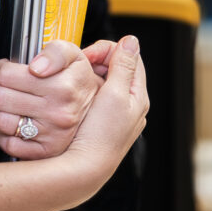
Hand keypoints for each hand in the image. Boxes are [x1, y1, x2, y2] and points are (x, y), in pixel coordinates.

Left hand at [0, 39, 113, 159]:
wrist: (100, 112)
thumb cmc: (79, 81)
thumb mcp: (74, 56)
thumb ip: (55, 52)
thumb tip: (36, 67)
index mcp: (63, 87)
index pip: (6, 75)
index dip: (2, 69)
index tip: (9, 70)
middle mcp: (58, 113)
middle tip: (10, 86)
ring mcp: (51, 136)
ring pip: (0, 120)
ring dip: (2, 111)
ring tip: (14, 104)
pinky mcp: (44, 152)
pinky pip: (7, 143)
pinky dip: (7, 133)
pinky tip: (19, 123)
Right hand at [67, 36, 149, 173]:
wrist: (86, 169)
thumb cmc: (102, 135)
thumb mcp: (114, 94)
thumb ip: (123, 67)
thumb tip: (132, 41)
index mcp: (138, 95)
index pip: (129, 57)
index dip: (107, 50)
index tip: (87, 55)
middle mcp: (130, 105)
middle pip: (116, 69)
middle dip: (97, 62)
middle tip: (78, 66)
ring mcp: (115, 115)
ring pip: (104, 83)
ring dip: (89, 76)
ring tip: (75, 79)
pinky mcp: (101, 123)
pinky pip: (94, 98)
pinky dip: (84, 91)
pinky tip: (73, 95)